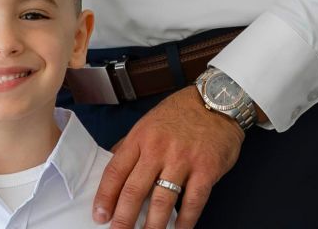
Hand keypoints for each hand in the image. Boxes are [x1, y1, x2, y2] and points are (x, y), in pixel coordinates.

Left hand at [95, 88, 243, 228]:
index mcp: (140, 137)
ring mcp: (182, 160)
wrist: (218, 100)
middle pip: (134, 190)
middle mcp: (158, 149)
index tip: (99, 215)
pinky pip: (193, 202)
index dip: (105, 197)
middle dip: (123, 218)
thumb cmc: (181, 113)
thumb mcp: (149, 122)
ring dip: (152, 226)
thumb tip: (111, 163)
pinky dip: (185, 221)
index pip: (115, 172)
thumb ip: (131, 145)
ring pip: (162, 201)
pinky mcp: (206, 169)